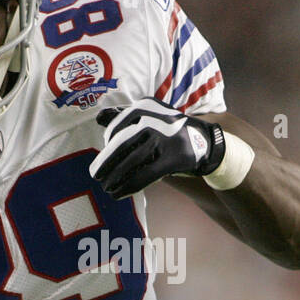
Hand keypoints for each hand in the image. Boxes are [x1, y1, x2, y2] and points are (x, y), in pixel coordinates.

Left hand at [90, 98, 225, 198]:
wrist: (204, 140)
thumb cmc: (168, 129)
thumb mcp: (149, 115)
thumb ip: (124, 116)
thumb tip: (98, 118)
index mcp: (145, 106)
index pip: (117, 128)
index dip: (107, 146)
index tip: (105, 159)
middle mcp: (153, 118)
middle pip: (122, 144)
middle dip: (106, 163)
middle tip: (96, 175)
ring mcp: (164, 138)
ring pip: (131, 161)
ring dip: (115, 177)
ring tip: (106, 187)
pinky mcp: (173, 158)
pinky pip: (145, 175)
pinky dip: (128, 187)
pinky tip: (118, 194)